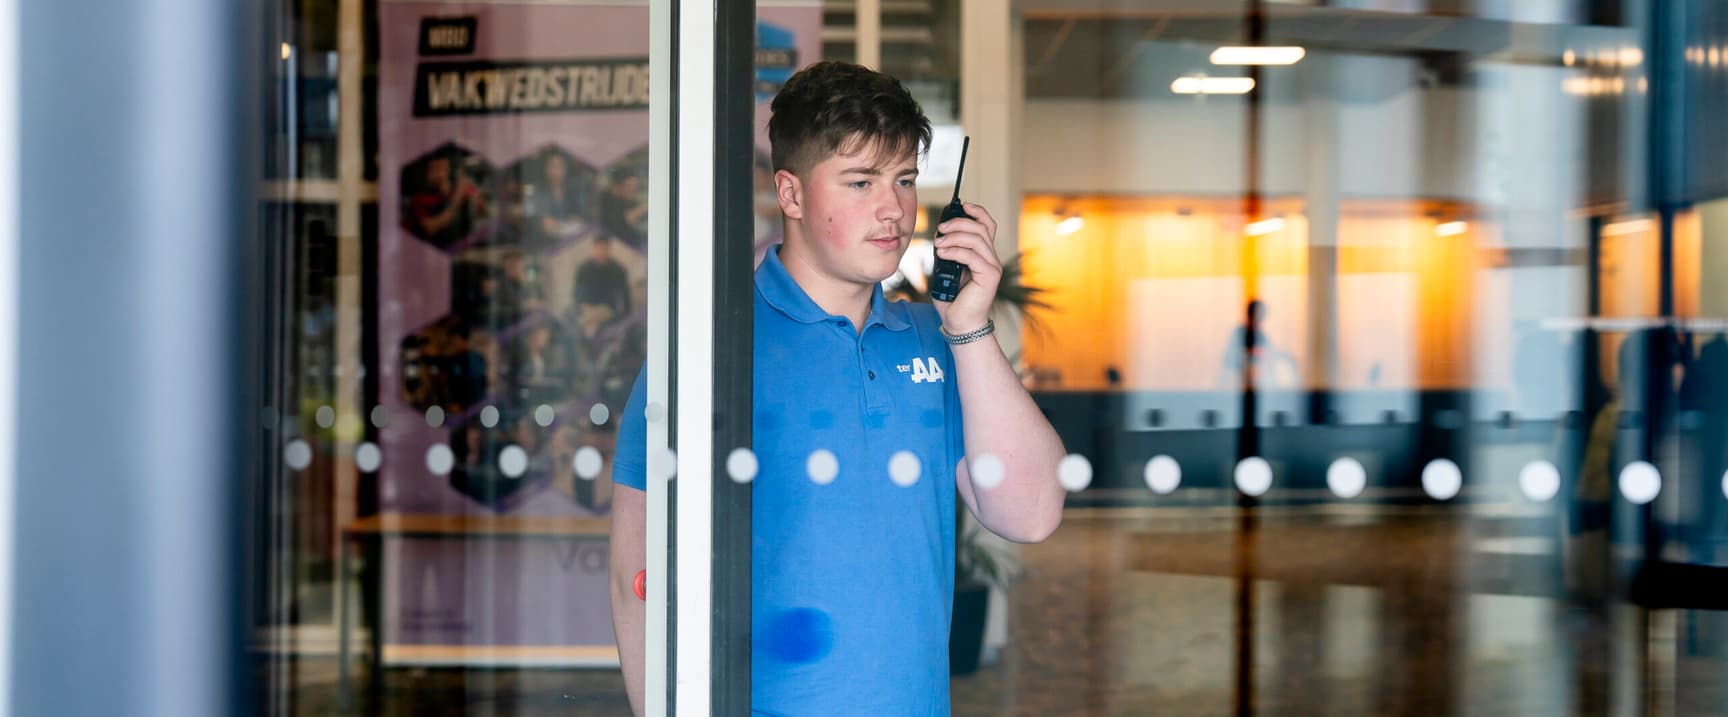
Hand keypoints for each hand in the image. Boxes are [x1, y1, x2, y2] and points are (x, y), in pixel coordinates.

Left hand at [931, 201, 999, 332]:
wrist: (959, 323)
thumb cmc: (952, 300)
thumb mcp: (947, 269)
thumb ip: (948, 252)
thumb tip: (941, 235)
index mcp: (983, 254)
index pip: (987, 225)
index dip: (977, 211)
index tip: (961, 205)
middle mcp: (991, 258)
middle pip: (981, 227)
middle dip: (959, 222)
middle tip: (941, 228)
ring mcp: (992, 266)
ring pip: (976, 238)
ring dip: (954, 236)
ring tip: (938, 244)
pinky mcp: (989, 276)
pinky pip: (972, 255)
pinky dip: (955, 250)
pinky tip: (942, 253)